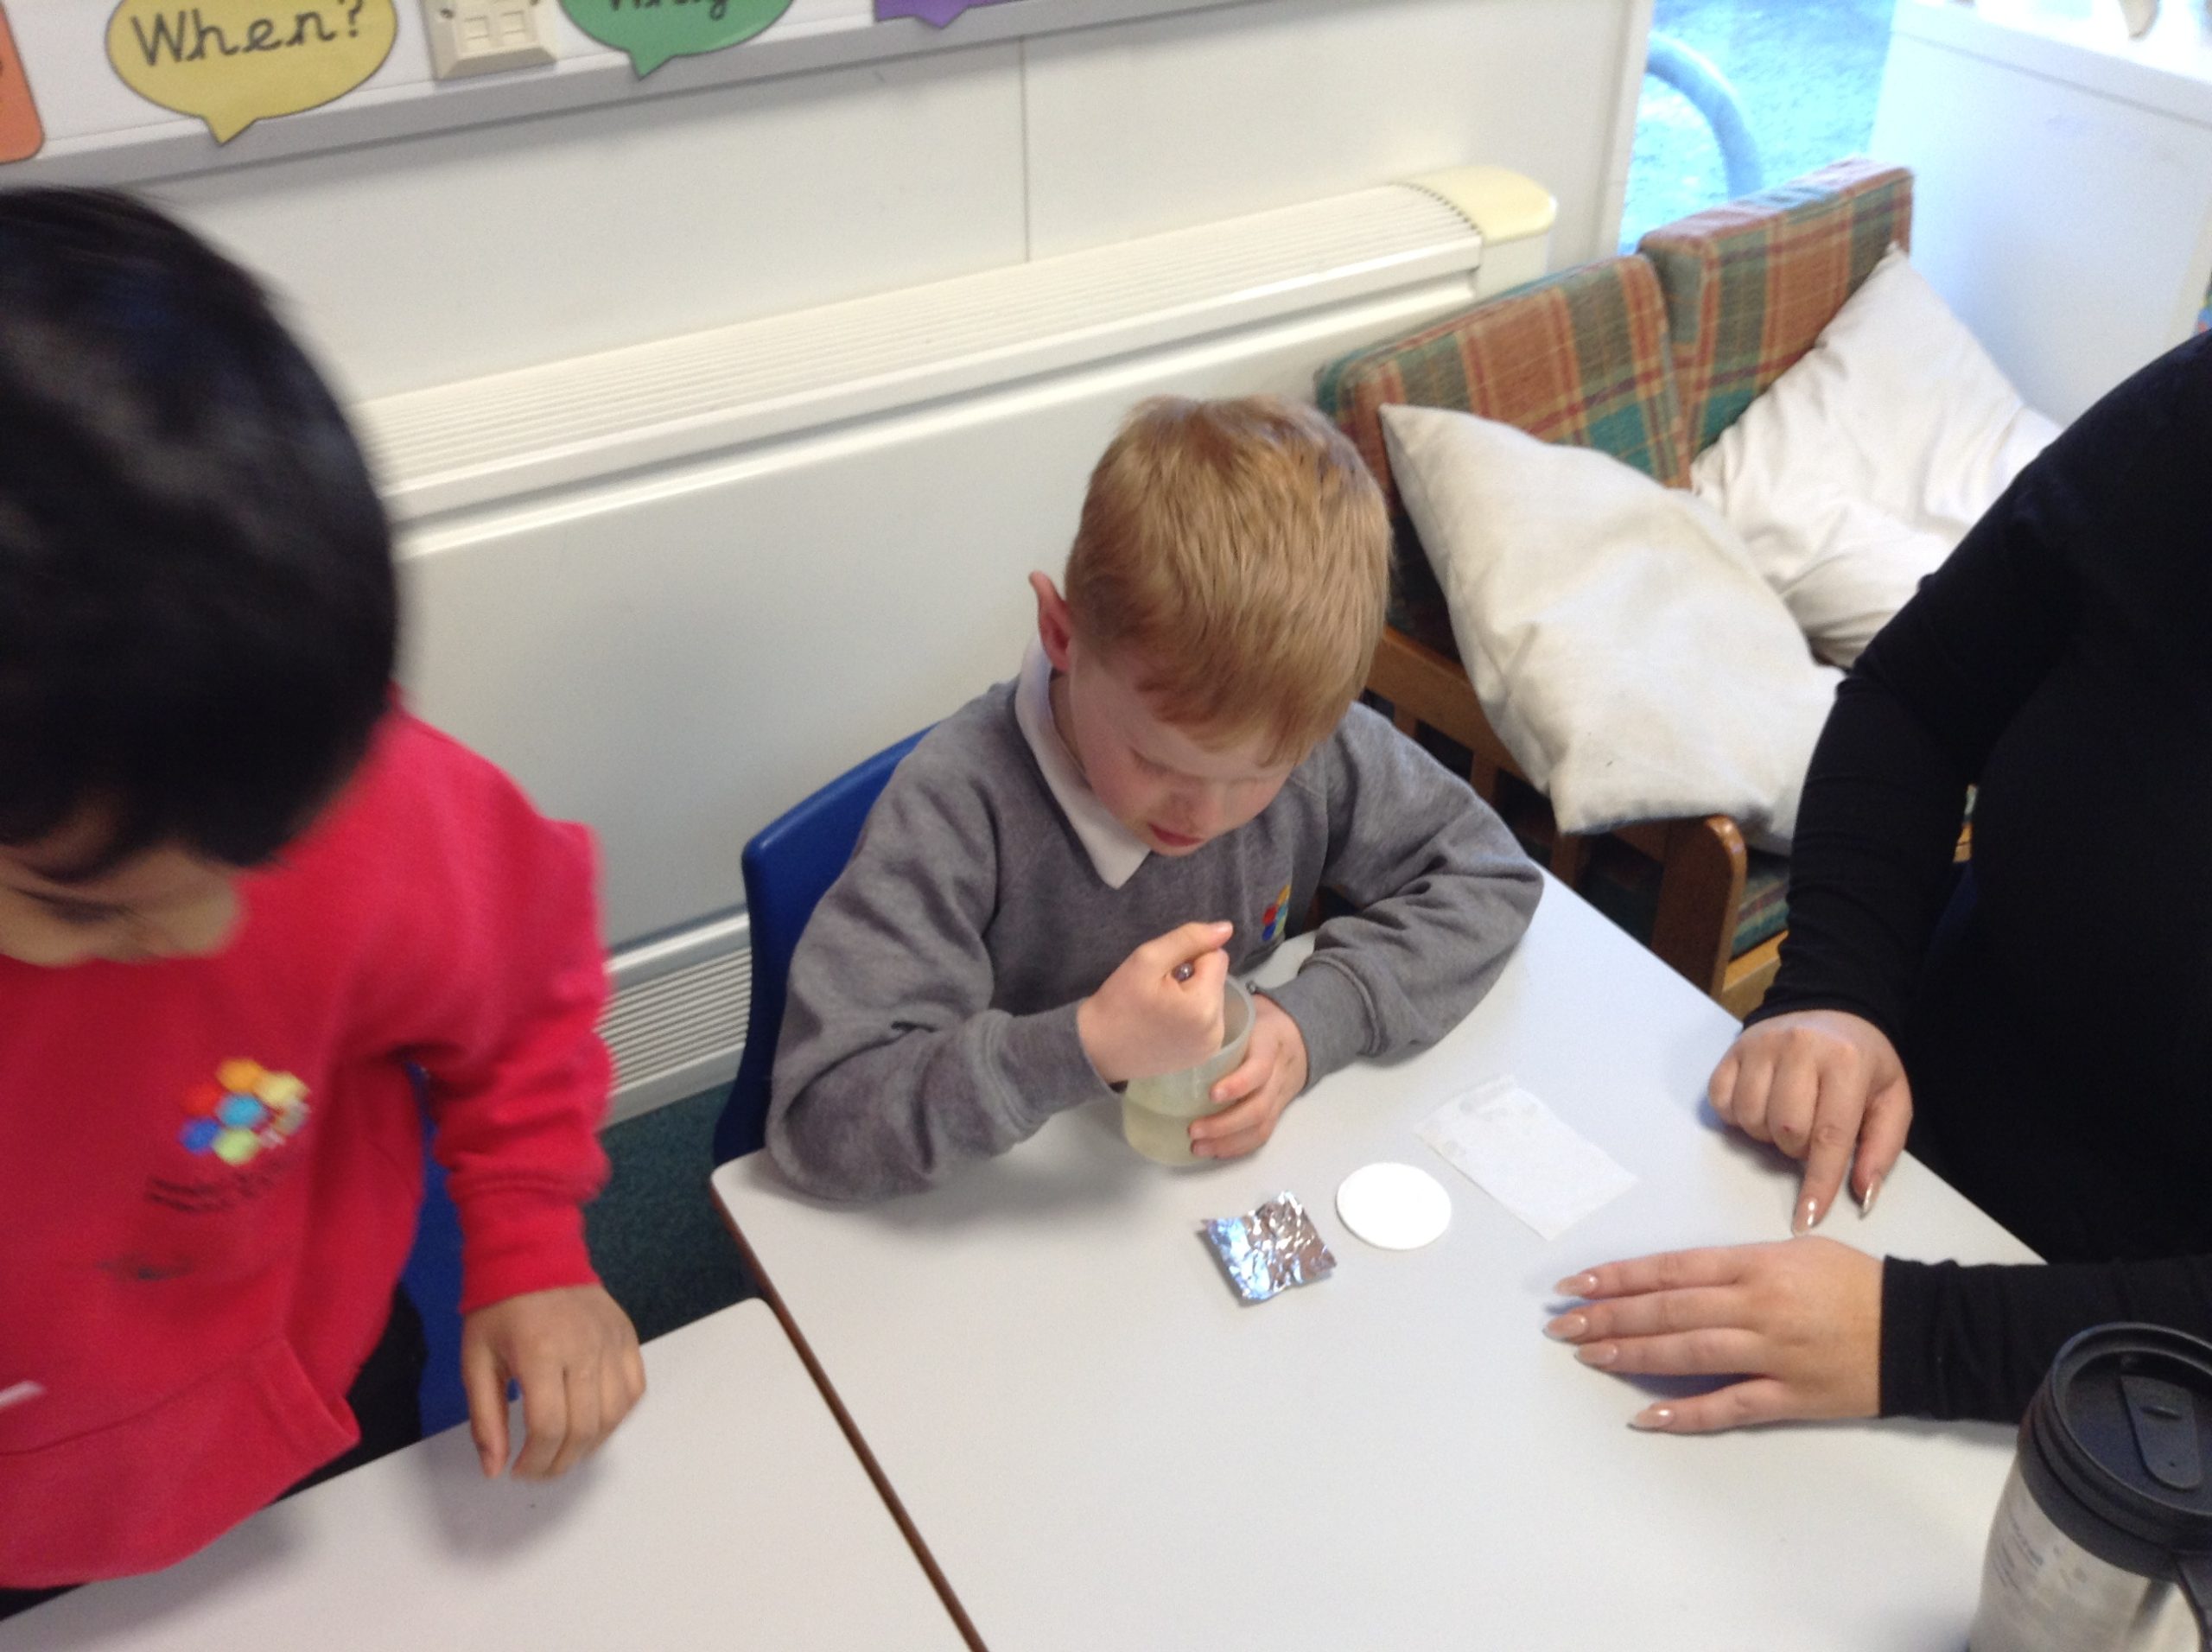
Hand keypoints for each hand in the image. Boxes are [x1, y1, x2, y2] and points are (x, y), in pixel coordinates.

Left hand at [461, 1284, 644, 1479]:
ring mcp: (612, 1343)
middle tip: (539, 1468)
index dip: (535, 1462)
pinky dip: (618, 1417)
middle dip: (559, 1462)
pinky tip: (594, 1422)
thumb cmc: (499, 1308)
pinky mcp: (628, 1337)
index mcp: (540, 1353)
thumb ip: (486, 1418)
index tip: (518, 1470)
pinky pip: (634, 1391)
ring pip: (614, 1416)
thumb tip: (494, 1470)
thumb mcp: (475, 1361)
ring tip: (564, 1450)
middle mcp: (584, 1350)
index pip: (549, 1427)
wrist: (535, 1252)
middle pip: (584, 1428)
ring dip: (590, 1446)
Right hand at [1077, 921, 1232, 1085]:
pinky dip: (1193, 1016)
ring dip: (1193, 996)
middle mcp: (1216, 1030)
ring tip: (1162, 1008)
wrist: (1097, 1049)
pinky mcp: (1205, 1056)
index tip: (1164, 974)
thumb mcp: (1147, 959)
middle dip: (1193, 978)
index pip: (1217, 957)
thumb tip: (1226, 928)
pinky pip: (1209, 1020)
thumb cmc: (1118, 1002)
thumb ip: (1188, 939)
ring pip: (1214, 999)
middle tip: (1159, 992)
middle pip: (1217, 979)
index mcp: (1204, 1006)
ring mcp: (1211, 1046)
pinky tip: (1168, 1023)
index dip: (1189, 957)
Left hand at [1187, 993, 1308, 1159]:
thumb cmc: (1261, 1021)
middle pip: (1258, 1107)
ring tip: (1197, 1147)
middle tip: (1193, 1129)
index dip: (1238, 1084)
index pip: (1260, 1068)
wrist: (1300, 1034)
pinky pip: (1262, 1134)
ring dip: (1228, 1141)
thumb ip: (1220, 1016)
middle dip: (1225, 1124)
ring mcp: (1279, 1096)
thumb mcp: (1246, 1010)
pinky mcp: (1277, 1111)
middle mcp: (1278, 1074)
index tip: (1211, 1094)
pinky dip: (1238, 1147)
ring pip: (1261, 1125)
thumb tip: (1176, 1020)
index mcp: (1269, 1044)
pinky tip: (1214, 1151)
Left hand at [1547, 1238, 1881, 1432]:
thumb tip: (1676, 1279)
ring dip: (1632, 1355)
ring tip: (1589, 1356)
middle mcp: (1757, 1306)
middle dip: (1609, 1316)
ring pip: (1688, 1354)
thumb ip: (1735, 1266)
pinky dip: (1685, 1412)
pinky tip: (1644, 1414)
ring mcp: (1772, 1354)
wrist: (1919, 1331)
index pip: (1671, 1269)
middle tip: (1563, 1324)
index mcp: (1755, 1265)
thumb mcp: (1794, 1251)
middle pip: (1669, 1310)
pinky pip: (1728, 1406)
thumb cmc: (1854, 1283)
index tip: (1577, 1284)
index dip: (1619, 1277)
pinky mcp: (1790, 1397)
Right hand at [1710, 1010, 1911, 1233]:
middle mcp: (1800, 1048)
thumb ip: (1881, 1149)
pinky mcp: (1734, 1049)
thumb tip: (1862, 1195)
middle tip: (1810, 1136)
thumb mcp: (1891, 1101)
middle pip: (1785, 1129)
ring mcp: (1761, 1045)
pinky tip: (1760, 1107)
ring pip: (1751, 1118)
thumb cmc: (1865, 1064)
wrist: (1834, 1009)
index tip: (1807, 1218)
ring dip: (1766, 1134)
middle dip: (1796, 1148)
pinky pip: (1722, 1102)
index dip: (1818, 1182)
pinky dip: (1738, 1117)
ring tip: (1786, 1119)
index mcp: (1846, 1062)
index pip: (1830, 1135)